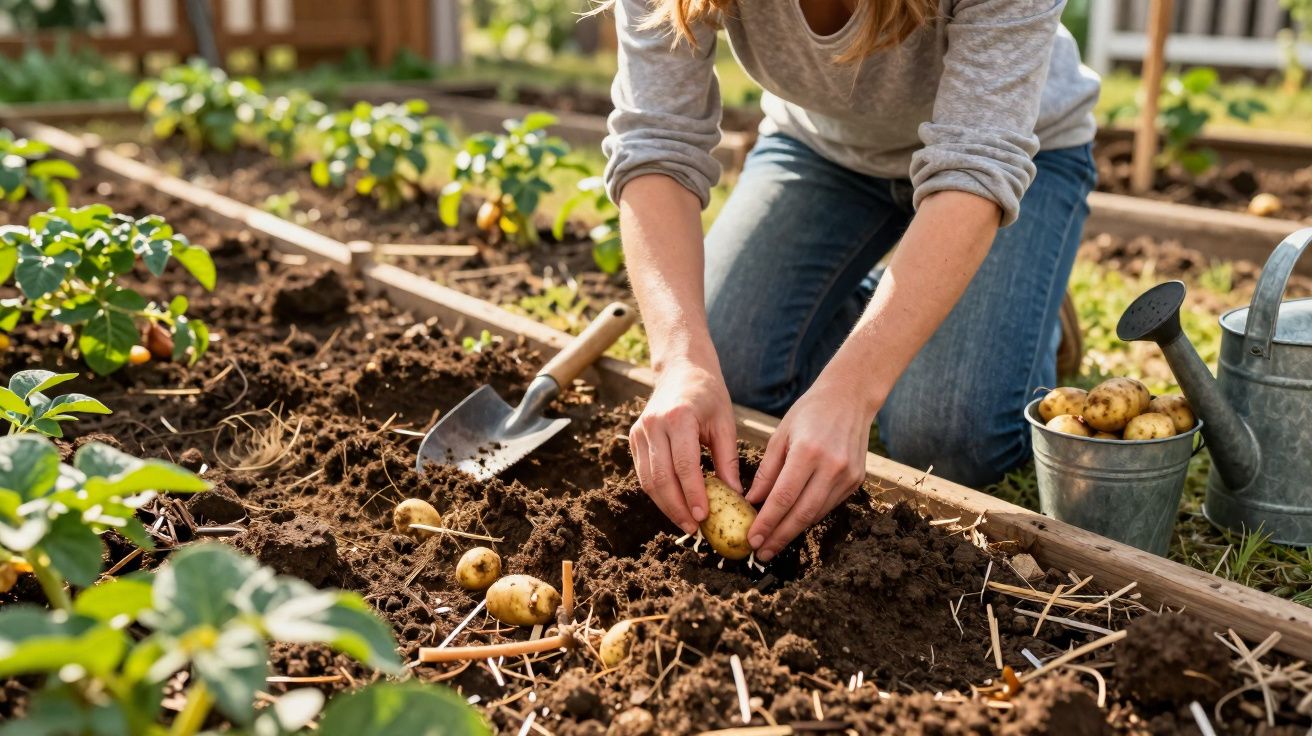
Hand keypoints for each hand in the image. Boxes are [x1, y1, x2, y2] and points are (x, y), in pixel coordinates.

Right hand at [631, 359, 741, 534]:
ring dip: (666, 506)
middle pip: (661, 477)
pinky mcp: (633, 438)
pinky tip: (674, 505)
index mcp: (678, 417)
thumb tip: (735, 497)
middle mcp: (653, 424)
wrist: (681, 369)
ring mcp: (639, 431)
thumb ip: (728, 460)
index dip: (693, 494)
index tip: (704, 516)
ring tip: (685, 523)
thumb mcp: (725, 423)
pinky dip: (658, 493)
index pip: (684, 465)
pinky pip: (643, 473)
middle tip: (694, 529)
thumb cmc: (708, 395)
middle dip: (677, 508)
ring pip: (648, 480)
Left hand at [746, 375, 875, 561]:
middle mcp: (831, 467)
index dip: (767, 522)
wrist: (850, 397)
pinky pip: (828, 506)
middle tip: (761, 553)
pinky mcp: (856, 481)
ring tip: (773, 544)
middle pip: (802, 513)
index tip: (752, 539)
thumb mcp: (780, 436)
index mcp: (808, 452)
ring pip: (817, 514)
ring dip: (793, 531)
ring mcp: (848, 476)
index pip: (783, 497)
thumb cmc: (809, 413)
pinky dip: (809, 516)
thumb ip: (767, 471)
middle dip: (779, 536)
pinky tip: (793, 524)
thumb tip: (751, 503)